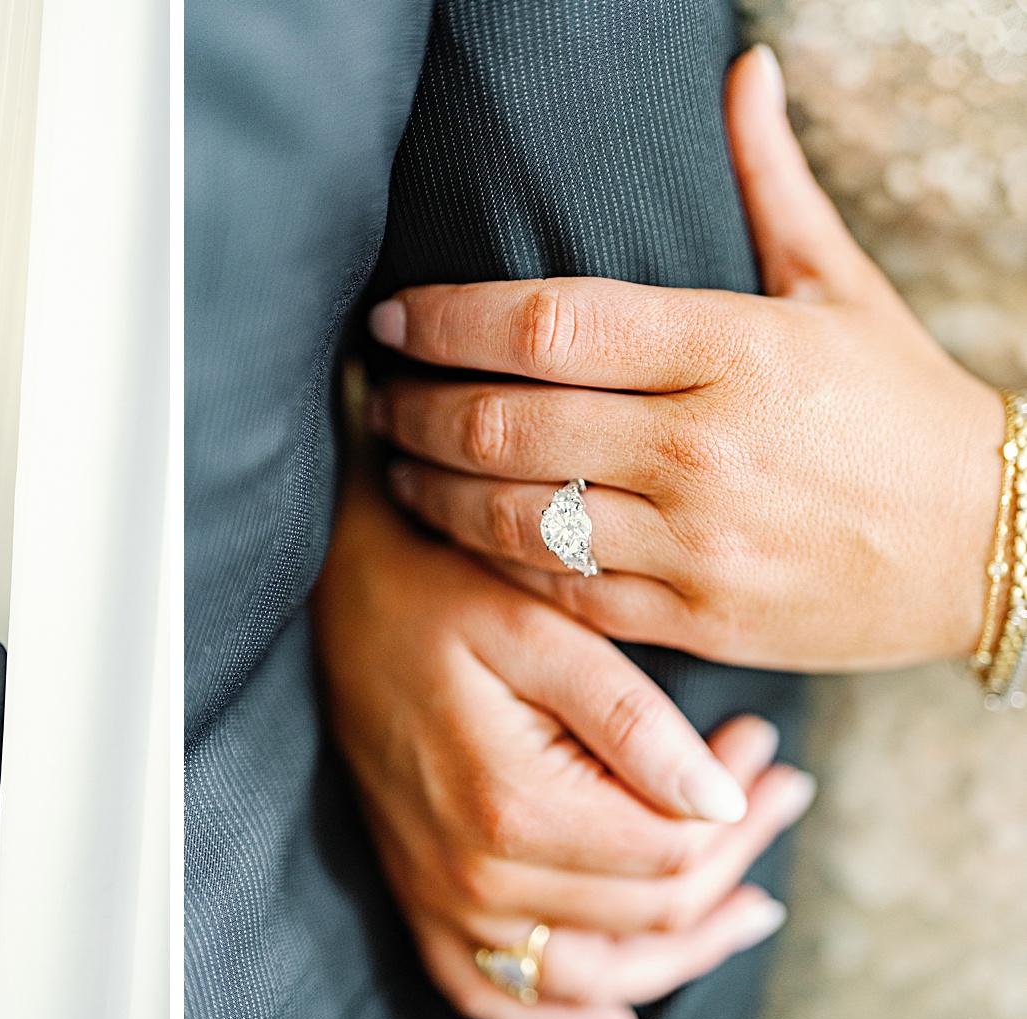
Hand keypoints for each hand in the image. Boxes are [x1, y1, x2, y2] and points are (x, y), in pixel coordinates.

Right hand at [312, 468, 813, 1018]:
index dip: (741, 812)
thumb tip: (722, 804)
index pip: (673, 856)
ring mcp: (440, 900)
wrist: (340, 602)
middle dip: (731, 858)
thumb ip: (633, 722)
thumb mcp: (544, 630)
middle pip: (647, 917)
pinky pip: (494, 996)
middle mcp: (472, 877)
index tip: (761, 745)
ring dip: (683, 952)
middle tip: (775, 788)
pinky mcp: (419, 902)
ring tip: (751, 908)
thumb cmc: (441, 599)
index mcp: (512, 807)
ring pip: (593, 976)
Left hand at [367, 44, 1002, 672]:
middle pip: (504, 427)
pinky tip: (460, 537)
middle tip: (378, 395)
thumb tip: (741, 74)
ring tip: (395, 466)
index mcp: (733, 349)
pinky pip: (559, 594)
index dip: (445, 320)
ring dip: (431, 493)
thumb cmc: (901, 408)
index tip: (392, 320)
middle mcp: (702, 449)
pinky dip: (493, 564)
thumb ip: (769, 184)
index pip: (546, 325)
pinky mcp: (692, 619)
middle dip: (415, 410)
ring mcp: (694, 544)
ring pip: (514, 520)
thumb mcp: (840, 287)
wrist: (991, 545)